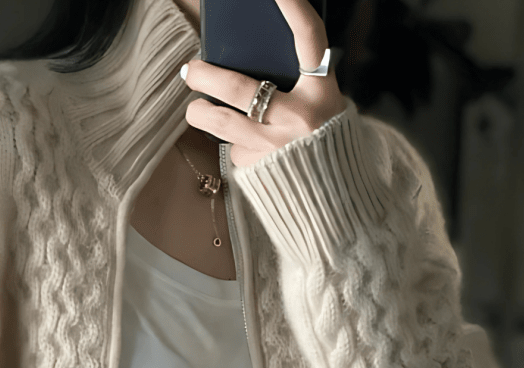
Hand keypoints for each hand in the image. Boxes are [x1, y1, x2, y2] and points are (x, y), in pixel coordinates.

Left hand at [181, 0, 347, 168]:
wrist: (333, 193)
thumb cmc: (321, 134)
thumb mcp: (319, 101)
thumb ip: (294, 80)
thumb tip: (242, 59)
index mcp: (322, 90)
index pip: (309, 37)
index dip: (293, 8)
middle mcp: (301, 116)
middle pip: (239, 88)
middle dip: (205, 76)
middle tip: (190, 70)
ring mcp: (280, 146)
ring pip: (223, 123)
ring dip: (200, 113)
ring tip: (194, 109)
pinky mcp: (264, 169)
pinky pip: (236, 151)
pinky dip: (235, 145)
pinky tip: (243, 144)